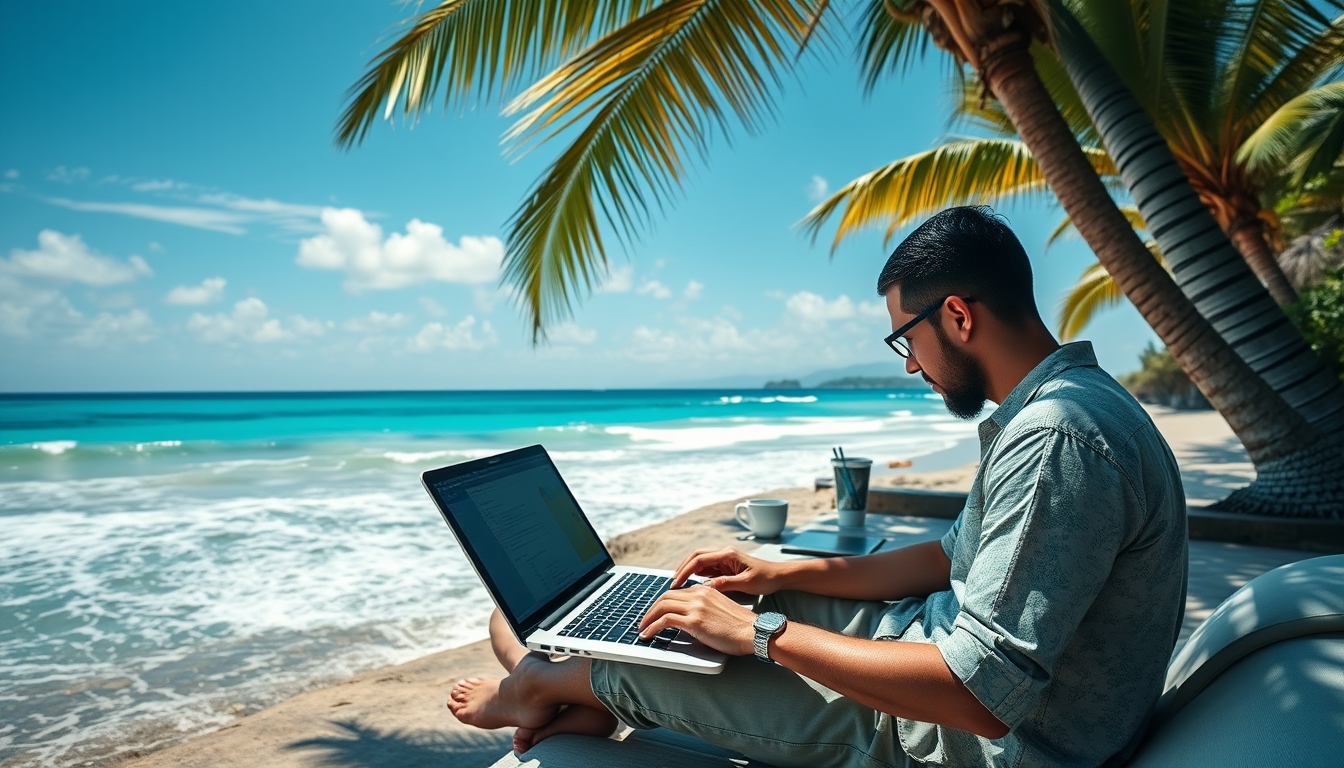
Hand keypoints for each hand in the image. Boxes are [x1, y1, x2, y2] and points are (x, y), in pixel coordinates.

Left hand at [638, 583, 757, 655]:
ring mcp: (696, 607)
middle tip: (645, 621)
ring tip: (642, 629)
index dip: (663, 603)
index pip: (677, 592)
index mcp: (706, 591)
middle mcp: (699, 594)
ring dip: (648, 618)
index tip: (656, 612)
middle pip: (666, 596)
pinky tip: (648, 634)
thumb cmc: (742, 627)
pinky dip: (652, 627)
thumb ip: (705, 609)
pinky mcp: (694, 621)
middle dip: (651, 609)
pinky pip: (665, 621)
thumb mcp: (721, 610)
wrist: (754, 632)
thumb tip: (690, 620)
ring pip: (662, 606)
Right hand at [671, 547, 786, 594]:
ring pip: (701, 561)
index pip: (699, 559)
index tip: (676, 583)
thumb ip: (725, 584)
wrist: (779, 576)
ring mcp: (725, 559)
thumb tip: (704, 587)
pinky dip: (698, 574)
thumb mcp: (746, 583)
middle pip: (696, 556)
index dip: (685, 571)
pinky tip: (693, 585)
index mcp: (727, 554)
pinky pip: (708, 568)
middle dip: (683, 568)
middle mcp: (724, 553)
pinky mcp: (726, 566)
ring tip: (679, 585)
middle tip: (673, 583)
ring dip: (689, 570)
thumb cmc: (766, 578)